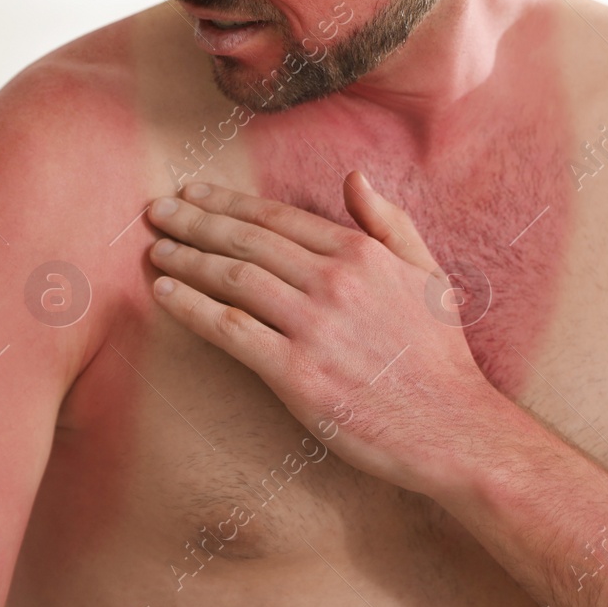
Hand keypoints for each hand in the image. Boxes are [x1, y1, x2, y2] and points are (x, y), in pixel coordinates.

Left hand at [144, 172, 502, 496]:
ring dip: (187, 259)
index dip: (229, 202)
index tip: (194, 193)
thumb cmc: (439, 355)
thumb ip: (389, 223)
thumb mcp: (427, 274)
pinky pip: (230, 330)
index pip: (277, 217)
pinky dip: (192, 307)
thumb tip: (354, 179)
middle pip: (247, 240)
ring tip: (157, 249)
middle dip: (195, 220)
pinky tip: (166, 293)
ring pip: (233, 278)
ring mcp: (313, 326)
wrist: (450, 427)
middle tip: (157, 210)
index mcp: (361, 254)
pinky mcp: (295, 373)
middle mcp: (333, 281)